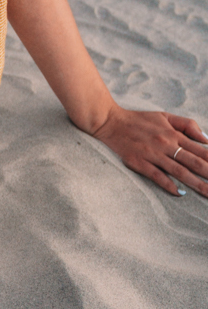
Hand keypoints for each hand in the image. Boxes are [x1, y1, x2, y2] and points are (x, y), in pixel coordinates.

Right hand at [90, 107, 207, 197]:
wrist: (111, 121)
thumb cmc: (140, 120)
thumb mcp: (165, 116)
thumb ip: (186, 125)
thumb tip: (206, 138)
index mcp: (173, 134)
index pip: (200, 149)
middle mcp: (166, 144)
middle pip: (193, 162)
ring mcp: (153, 154)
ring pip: (179, 171)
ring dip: (196, 184)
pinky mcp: (139, 162)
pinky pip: (157, 176)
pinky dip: (169, 185)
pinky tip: (179, 193)